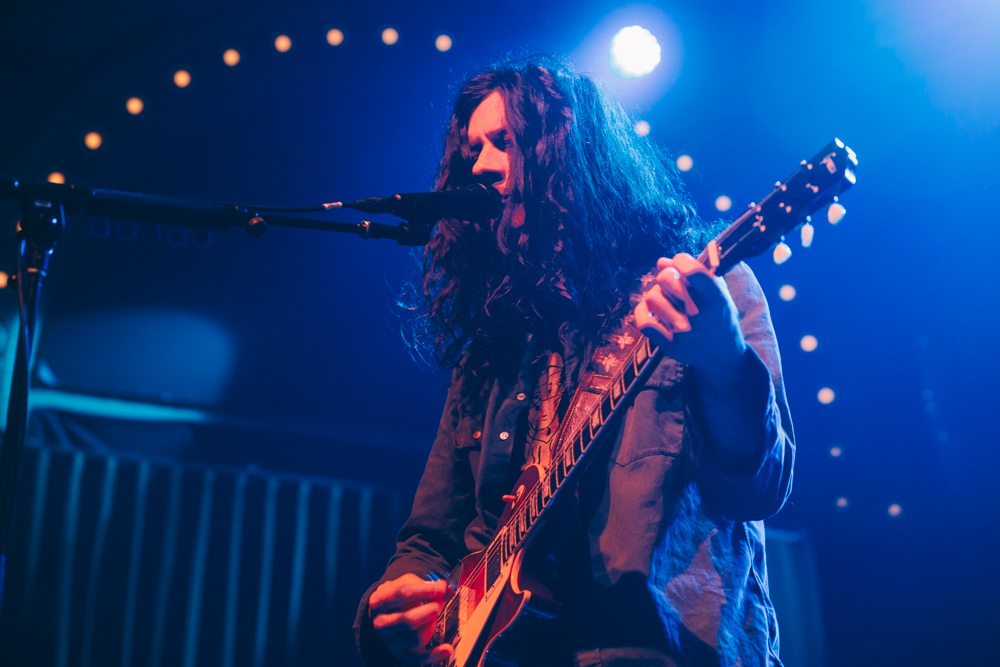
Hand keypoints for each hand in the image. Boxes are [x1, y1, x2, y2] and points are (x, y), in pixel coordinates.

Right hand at [369, 573, 452, 664]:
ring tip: (434, 616)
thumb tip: (448, 589)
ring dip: (432, 625)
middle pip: (409, 619)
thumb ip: (427, 584)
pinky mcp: (400, 653)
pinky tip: (446, 648)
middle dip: (431, 609)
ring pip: (416, 638)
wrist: (385, 611)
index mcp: (378, 601)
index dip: (426, 591)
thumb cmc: (398, 595)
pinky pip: (418, 658)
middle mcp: (380, 623)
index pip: (403, 594)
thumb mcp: (408, 582)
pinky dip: (434, 654)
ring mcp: (389, 640)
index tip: (442, 588)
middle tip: (440, 602)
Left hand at [634, 254, 746, 373]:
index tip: (681, 263)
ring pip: (652, 297)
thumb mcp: (718, 292)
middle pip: (665, 278)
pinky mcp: (670, 345)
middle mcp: (699, 315)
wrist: (722, 355)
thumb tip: (661, 262)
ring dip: (657, 294)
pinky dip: (642, 311)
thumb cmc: (718, 316)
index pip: (692, 270)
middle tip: (672, 282)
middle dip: (667, 275)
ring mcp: (683, 331)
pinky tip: (650, 309)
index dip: (681, 260)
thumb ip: (695, 273)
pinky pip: (643, 322)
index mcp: (716, 299)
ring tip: (666, 299)